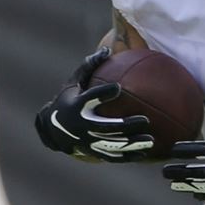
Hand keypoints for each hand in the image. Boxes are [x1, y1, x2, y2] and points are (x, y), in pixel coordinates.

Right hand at [33, 47, 153, 161]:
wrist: (53, 128)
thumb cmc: (69, 98)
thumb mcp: (74, 81)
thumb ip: (90, 66)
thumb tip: (107, 49)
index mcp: (77, 105)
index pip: (90, 98)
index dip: (103, 94)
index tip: (118, 88)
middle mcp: (82, 125)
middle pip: (105, 127)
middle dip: (125, 125)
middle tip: (144, 120)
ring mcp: (87, 141)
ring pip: (112, 145)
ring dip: (131, 144)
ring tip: (150, 140)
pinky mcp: (93, 151)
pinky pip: (112, 155)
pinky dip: (128, 156)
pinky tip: (146, 154)